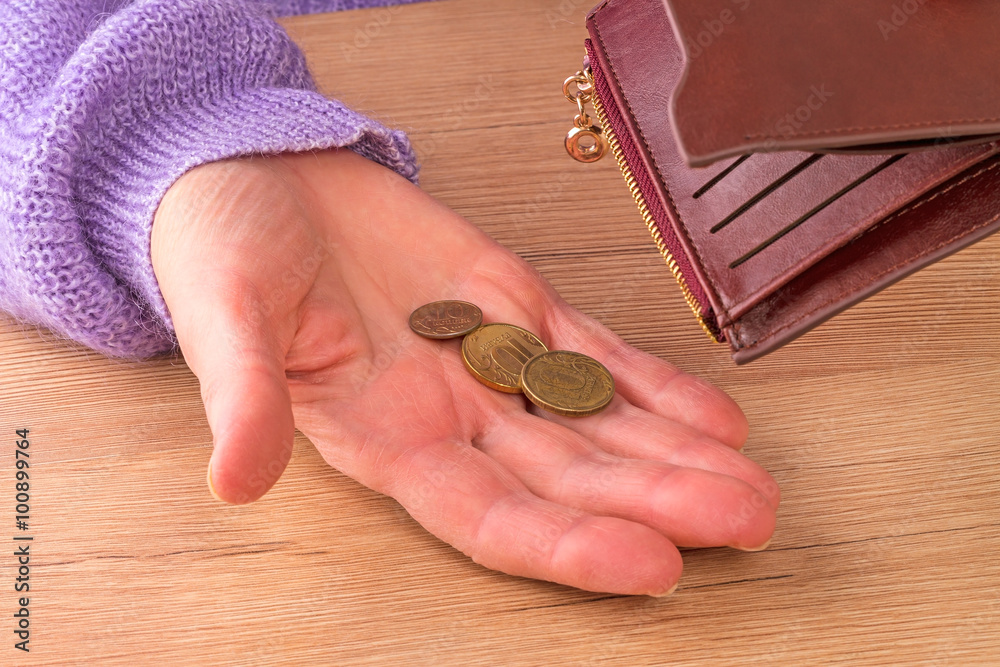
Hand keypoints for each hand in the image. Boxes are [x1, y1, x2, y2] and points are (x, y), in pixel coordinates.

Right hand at [151, 149, 778, 595]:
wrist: (261, 178)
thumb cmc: (228, 249)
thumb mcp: (224, 318)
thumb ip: (245, 397)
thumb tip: (236, 477)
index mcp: (381, 437)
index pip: (485, 515)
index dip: (565, 543)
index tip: (649, 563)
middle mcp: (448, 416)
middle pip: (566, 476)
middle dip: (656, 501)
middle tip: (746, 521)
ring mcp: (489, 361)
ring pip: (594, 423)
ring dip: (673, 455)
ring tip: (752, 484)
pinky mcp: (513, 305)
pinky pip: (592, 355)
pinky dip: (652, 385)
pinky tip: (711, 417)